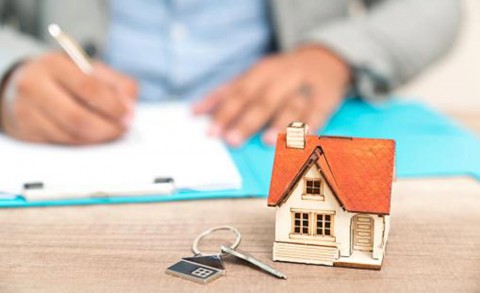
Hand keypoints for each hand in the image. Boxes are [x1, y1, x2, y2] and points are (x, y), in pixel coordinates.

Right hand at [0, 52, 137, 144]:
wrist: (29, 84)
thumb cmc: (68, 78)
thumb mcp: (93, 70)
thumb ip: (117, 83)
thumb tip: (129, 105)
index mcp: (54, 65)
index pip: (87, 88)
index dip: (112, 105)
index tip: (128, 115)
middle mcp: (34, 86)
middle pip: (77, 118)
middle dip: (106, 128)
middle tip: (122, 129)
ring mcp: (26, 111)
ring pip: (69, 136)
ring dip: (97, 139)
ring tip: (111, 133)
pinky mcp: (26, 131)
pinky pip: (60, 144)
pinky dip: (82, 144)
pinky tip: (93, 137)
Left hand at [193, 46, 351, 146]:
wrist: (325, 58)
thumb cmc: (281, 74)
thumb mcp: (253, 76)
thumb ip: (225, 93)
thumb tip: (194, 112)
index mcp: (262, 72)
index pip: (240, 93)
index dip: (224, 112)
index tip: (210, 132)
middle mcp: (283, 78)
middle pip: (263, 101)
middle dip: (246, 121)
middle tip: (231, 140)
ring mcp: (305, 87)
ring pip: (291, 106)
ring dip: (278, 123)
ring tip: (265, 141)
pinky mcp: (326, 98)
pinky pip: (319, 113)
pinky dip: (311, 126)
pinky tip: (303, 138)